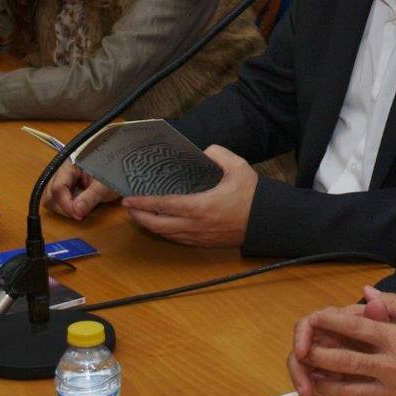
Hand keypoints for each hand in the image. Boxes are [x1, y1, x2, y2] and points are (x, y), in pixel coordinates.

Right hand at [42, 160, 118, 219]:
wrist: (125, 165)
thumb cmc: (115, 170)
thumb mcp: (104, 186)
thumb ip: (90, 198)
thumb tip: (76, 211)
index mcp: (70, 164)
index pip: (58, 187)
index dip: (66, 204)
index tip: (77, 214)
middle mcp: (63, 170)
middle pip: (50, 193)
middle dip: (63, 206)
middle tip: (80, 213)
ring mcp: (64, 178)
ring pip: (52, 197)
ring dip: (65, 206)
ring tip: (82, 207)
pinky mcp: (67, 185)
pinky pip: (60, 198)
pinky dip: (68, 204)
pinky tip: (81, 203)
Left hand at [122, 144, 256, 246]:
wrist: (267, 221)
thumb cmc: (252, 195)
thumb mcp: (238, 167)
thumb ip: (218, 154)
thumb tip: (203, 152)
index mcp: (200, 206)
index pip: (164, 206)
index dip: (144, 203)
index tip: (129, 198)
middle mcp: (195, 225)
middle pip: (158, 225)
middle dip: (139, 216)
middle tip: (128, 206)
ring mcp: (198, 237)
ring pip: (166, 235)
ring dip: (150, 225)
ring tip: (139, 214)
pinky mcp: (203, 243)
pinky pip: (177, 239)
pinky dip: (164, 232)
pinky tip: (161, 224)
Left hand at [287, 286, 395, 395]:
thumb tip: (369, 294)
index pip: (357, 327)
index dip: (332, 321)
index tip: (316, 317)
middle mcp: (392, 367)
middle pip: (345, 362)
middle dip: (318, 356)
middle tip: (301, 351)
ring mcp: (391, 393)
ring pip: (347, 392)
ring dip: (323, 385)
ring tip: (308, 378)